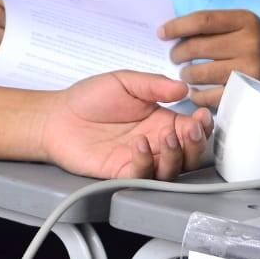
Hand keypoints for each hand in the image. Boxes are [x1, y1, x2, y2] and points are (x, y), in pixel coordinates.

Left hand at [39, 71, 213, 179]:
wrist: (56, 116)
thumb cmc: (89, 98)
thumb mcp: (125, 82)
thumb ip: (154, 85)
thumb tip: (183, 88)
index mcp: (160, 121)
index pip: (192, 129)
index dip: (203, 126)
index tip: (203, 115)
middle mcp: (154, 143)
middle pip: (189, 155)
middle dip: (196, 144)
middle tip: (190, 129)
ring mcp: (139, 159)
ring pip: (171, 170)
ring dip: (175, 155)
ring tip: (166, 135)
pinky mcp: (121, 172)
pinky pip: (142, 176)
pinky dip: (146, 163)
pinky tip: (139, 144)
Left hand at [159, 9, 259, 109]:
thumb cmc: (254, 43)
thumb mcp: (241, 25)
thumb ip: (212, 26)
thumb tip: (170, 32)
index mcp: (245, 21)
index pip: (202, 20)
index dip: (177, 27)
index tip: (161, 33)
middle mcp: (250, 43)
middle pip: (197, 47)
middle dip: (177, 53)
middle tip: (174, 57)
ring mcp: (250, 70)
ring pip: (199, 73)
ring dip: (185, 75)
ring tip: (186, 74)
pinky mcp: (247, 93)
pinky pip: (209, 96)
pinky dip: (196, 94)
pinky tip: (195, 91)